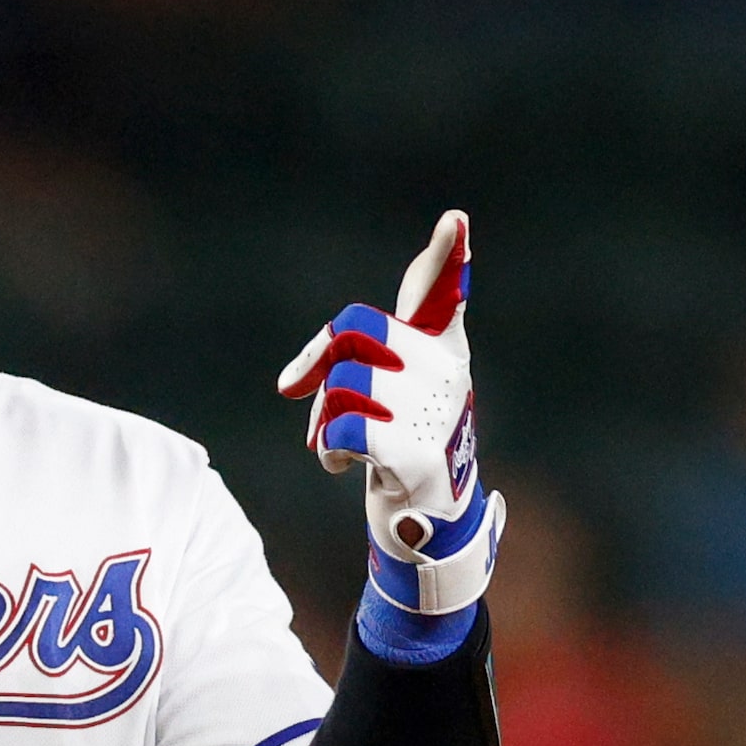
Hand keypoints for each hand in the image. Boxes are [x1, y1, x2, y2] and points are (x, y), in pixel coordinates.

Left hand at [277, 210, 505, 655]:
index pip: (443, 293)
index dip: (448, 257)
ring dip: (322, 418)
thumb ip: (350, 364)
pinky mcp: (419, 452)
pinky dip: (328, 446)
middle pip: (356, 327)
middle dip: (320, 358)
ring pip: (342, 382)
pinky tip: (341, 464)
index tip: (454, 219)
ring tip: (336, 444)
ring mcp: (437, 410)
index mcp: (440, 348)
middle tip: (303, 390)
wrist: (423, 527)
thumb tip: (292, 382)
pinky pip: (343, 427)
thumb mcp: (381, 398)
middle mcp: (447, 370)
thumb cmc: (396, 450)